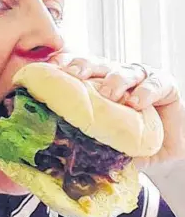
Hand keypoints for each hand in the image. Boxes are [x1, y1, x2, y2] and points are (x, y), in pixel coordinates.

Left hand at [51, 55, 184, 168]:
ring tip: (108, 94)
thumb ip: (85, 140)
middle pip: (97, 64)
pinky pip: (155, 83)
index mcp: (97, 85)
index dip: (65, 65)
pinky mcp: (164, 84)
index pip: (78, 70)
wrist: (163, 152)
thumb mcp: (103, 142)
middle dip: (84, 66)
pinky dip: (146, 91)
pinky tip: (137, 102)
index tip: (51, 68)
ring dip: (115, 80)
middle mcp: (116, 77)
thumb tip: (58, 151)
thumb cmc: (129, 144)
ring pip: (125, 71)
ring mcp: (140, 78)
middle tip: (74, 75)